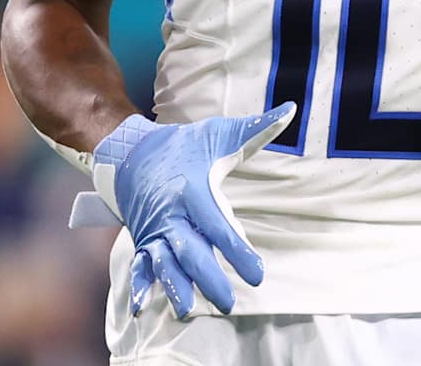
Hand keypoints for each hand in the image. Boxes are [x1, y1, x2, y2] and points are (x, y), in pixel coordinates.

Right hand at [92, 103, 294, 317]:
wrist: (130, 151)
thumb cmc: (182, 146)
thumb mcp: (217, 134)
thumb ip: (255, 129)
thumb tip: (290, 111)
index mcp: (192, 191)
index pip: (218, 226)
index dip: (238, 251)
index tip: (257, 274)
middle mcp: (171, 214)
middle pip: (190, 251)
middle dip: (208, 278)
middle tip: (228, 304)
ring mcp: (155, 230)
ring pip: (164, 262)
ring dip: (175, 286)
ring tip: (186, 310)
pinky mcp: (144, 240)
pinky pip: (140, 264)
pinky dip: (137, 285)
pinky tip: (139, 306)